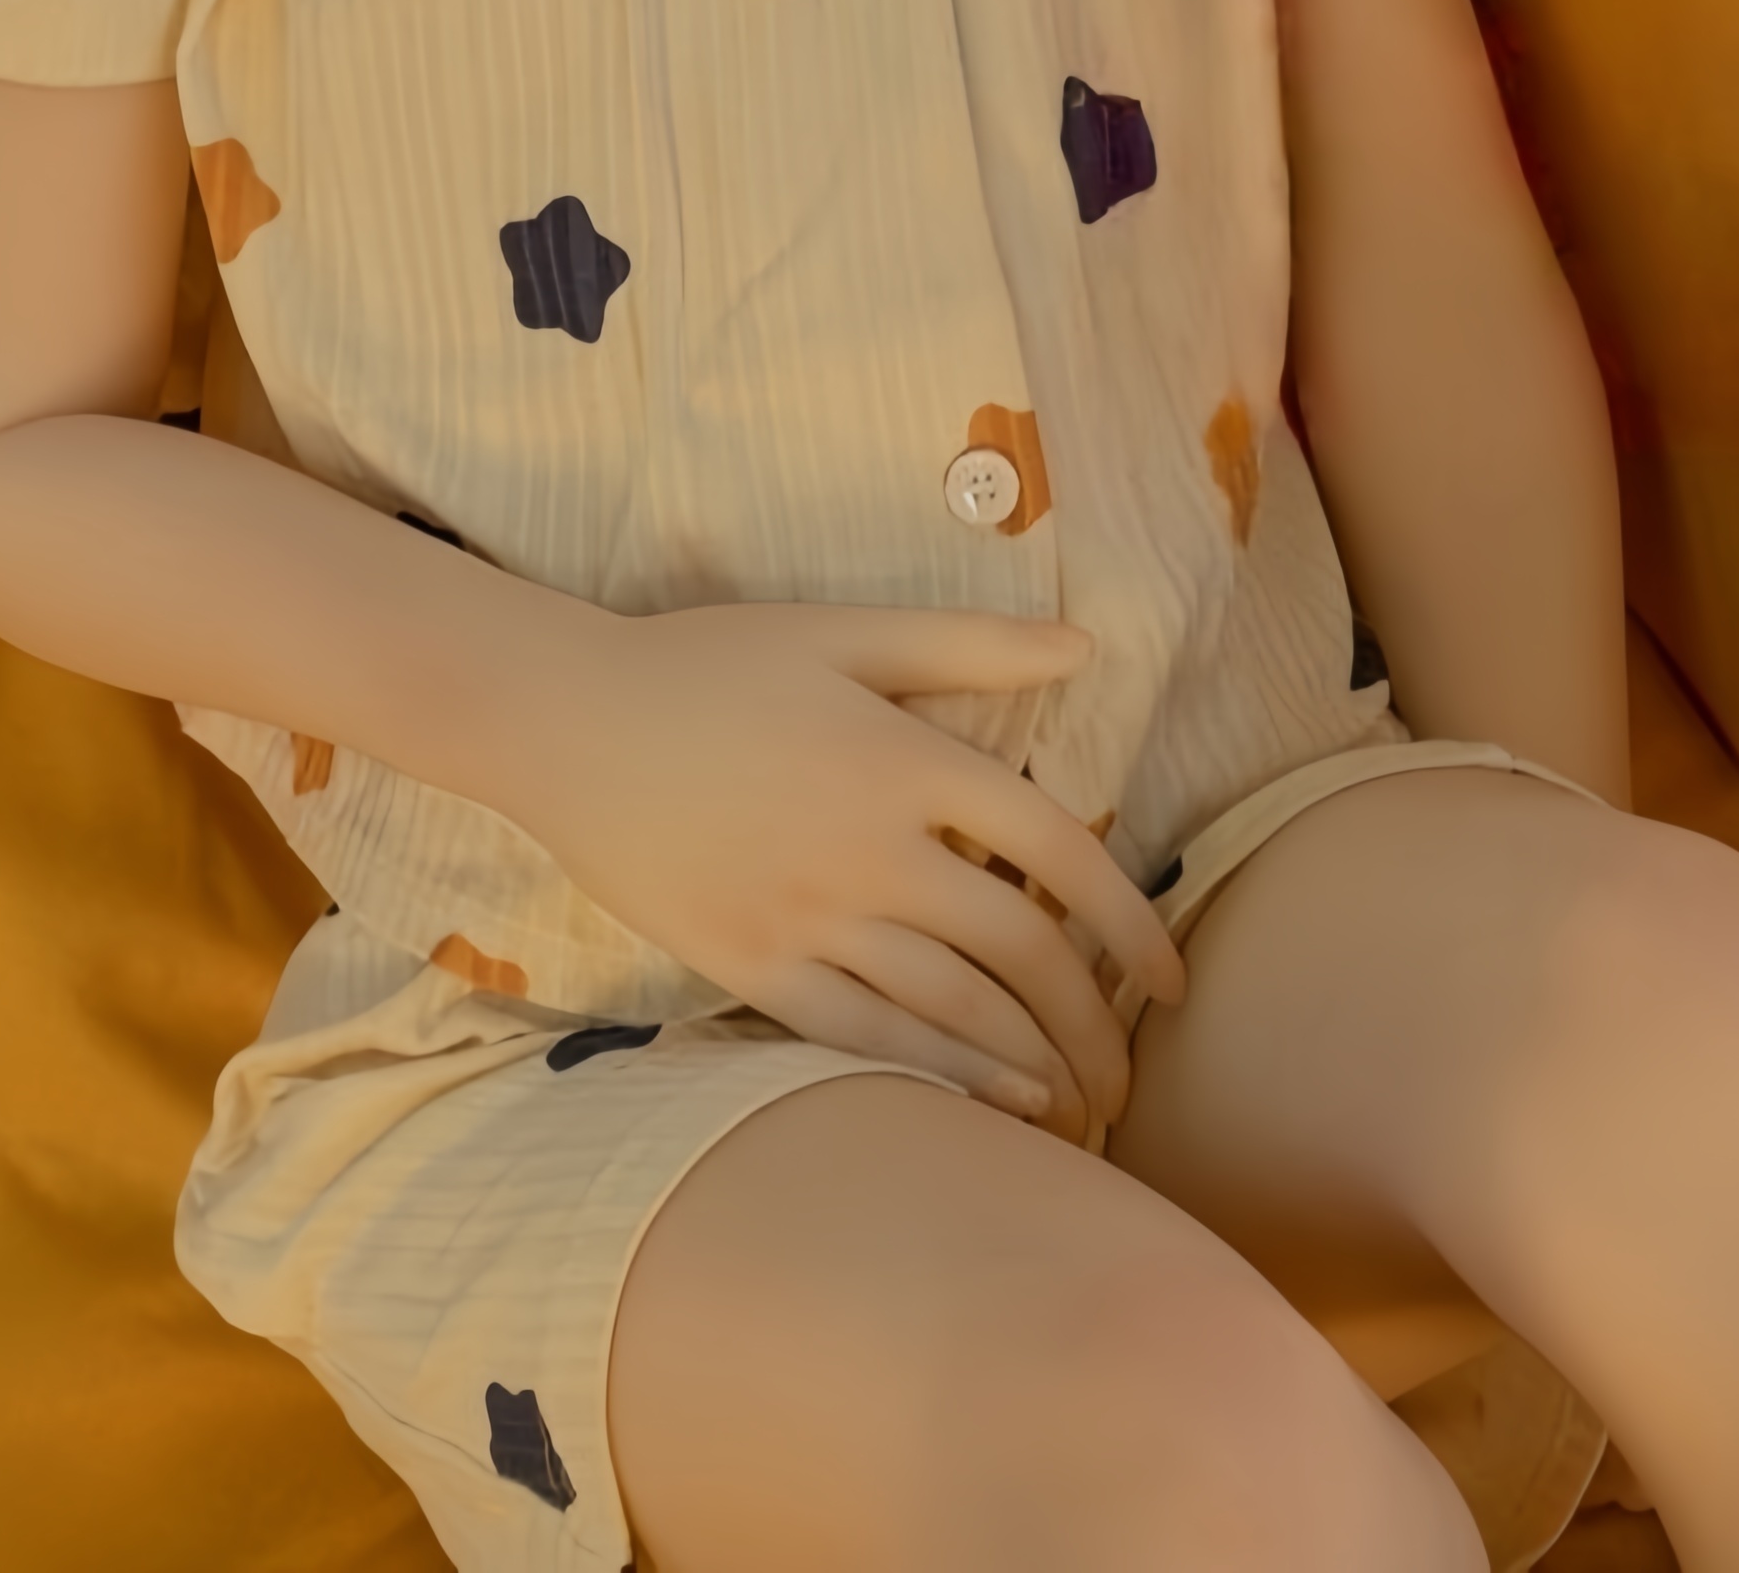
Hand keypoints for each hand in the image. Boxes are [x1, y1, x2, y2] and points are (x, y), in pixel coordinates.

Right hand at [518, 601, 1186, 1141]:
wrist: (568, 721)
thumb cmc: (711, 662)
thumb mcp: (842, 630)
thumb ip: (966, 644)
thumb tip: (1086, 647)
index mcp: (906, 759)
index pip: (1059, 852)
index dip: (1130, 921)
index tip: (1171, 977)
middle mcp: (871, 849)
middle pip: (1021, 950)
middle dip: (1094, 1021)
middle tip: (1134, 1067)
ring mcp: (809, 917)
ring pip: (954, 1008)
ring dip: (1034, 1062)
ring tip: (1085, 1104)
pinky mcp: (752, 966)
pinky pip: (867, 1038)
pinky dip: (942, 1076)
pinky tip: (996, 1108)